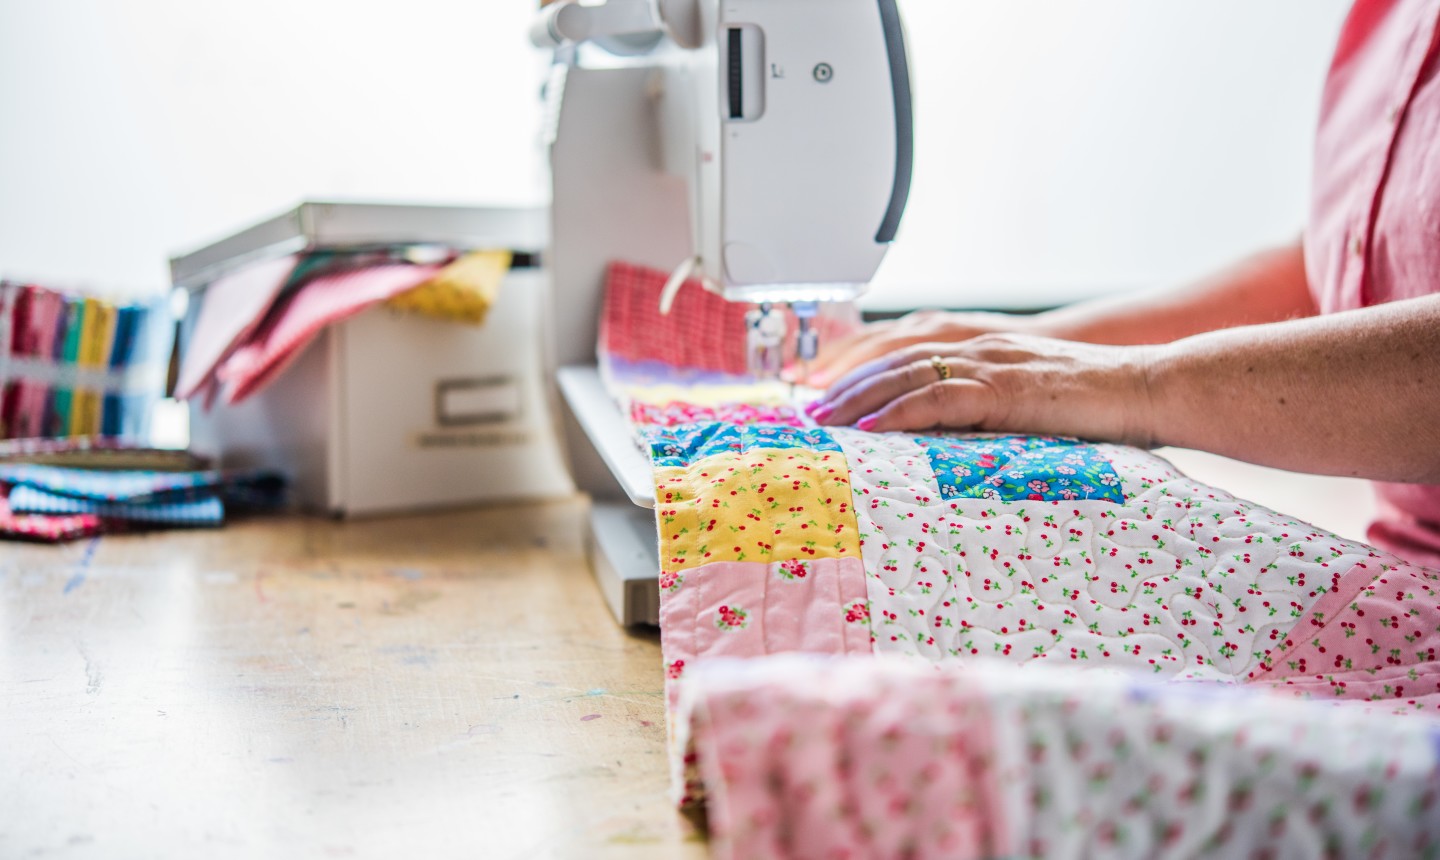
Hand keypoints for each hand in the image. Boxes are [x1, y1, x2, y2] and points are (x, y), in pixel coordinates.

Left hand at [807, 334, 1156, 444]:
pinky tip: (870, 426)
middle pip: (894, 356)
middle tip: (805, 402)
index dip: (861, 365)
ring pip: (907, 372)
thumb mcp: (1033, 401)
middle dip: (844, 379)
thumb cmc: (1099, 404)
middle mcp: (981, 347)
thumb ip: (992, 407)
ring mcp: (993, 363)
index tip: (824, 385)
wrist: (1152, 389)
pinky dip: (899, 412)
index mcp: (985, 347)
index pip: (907, 349)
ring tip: (823, 416)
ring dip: (858, 395)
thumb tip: (952, 435)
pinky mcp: (1008, 389)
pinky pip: (940, 398)